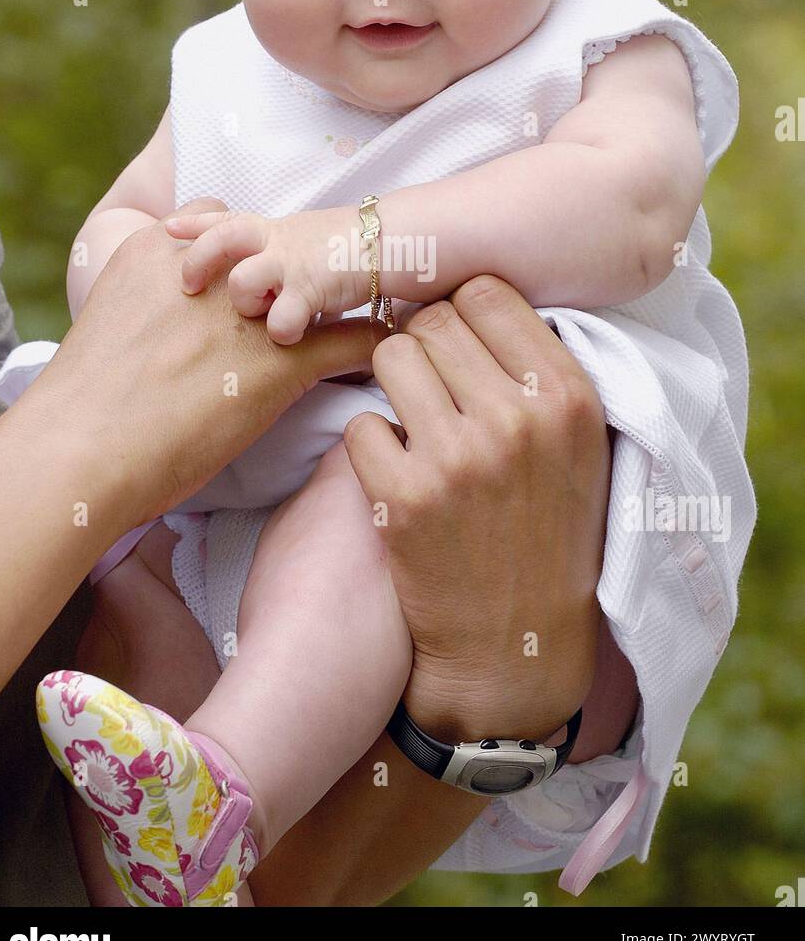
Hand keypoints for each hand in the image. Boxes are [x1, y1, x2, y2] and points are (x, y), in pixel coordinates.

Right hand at [28, 198, 386, 524]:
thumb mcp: (105, 329)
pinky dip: (373, 342)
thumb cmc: (79, 407)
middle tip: (320, 276)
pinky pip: (350, 339)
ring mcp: (252, 313)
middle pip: (275, 245)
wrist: (82, 447)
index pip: (218, 220)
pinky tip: (390, 350)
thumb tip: (151, 338)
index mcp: (157, 256)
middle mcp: (213, 273)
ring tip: (371, 297)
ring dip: (343, 291)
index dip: (244, 246)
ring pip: (322, 285)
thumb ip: (138, 312)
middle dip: (296, 261)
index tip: (255, 264)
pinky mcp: (282, 360)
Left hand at [165, 204, 365, 343]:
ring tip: (261, 315)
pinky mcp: (311, 289)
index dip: (193, 222)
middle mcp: (277, 241)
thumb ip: (281, 263)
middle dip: (198, 261)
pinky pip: (280, 320)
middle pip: (221, 239)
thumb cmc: (358, 250)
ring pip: (241, 281)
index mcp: (274, 230)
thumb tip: (262, 287)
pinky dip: (283, 331)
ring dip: (245, 302)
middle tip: (187, 287)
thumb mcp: (309, 246)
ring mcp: (292, 264)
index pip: (225, 219)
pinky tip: (293, 338)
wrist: (399, 241)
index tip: (167, 226)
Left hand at [343, 276, 611, 742]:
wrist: (515, 649)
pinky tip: (397, 473)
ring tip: (416, 426)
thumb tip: (472, 296)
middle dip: (423, 347)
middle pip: (431, 320)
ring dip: (395, 386)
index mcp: (568, 395)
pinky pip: (361, 423)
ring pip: (391, 358)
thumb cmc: (548, 534)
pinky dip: (372, 445)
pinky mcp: (403, 497)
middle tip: (432, 389)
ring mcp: (457, 456)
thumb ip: (538, 369)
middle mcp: (517, 417)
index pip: (485, 291)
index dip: (461, 311)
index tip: (458, 344)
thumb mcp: (579, 445)